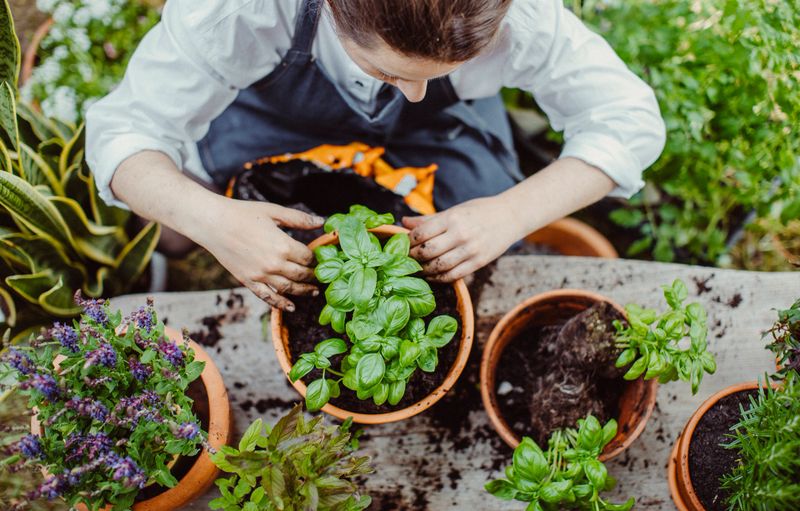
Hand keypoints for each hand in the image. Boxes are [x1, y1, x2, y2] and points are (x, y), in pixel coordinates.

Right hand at [199, 199, 324, 310]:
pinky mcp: (248, 281)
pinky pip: (268, 297)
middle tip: (321, 277)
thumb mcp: (274, 212)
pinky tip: (291, 307)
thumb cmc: (243, 213)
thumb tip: (321, 221)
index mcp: (283, 245)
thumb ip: (299, 219)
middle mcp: (274, 264)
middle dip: (313, 276)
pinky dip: (281, 304)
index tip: (319, 258)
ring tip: (313, 292)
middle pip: (301, 275)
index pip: (308, 258)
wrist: (213, 223)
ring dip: (303, 292)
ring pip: (288, 288)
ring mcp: (260, 275)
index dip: (316, 258)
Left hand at [402, 196, 520, 281]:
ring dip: (424, 270)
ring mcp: (470, 250)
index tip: (403, 245)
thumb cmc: (478, 211)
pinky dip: (439, 278)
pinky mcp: (478, 262)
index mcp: (451, 218)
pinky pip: (453, 275)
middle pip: (427, 251)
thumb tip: (403, 223)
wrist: (510, 217)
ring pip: (438, 266)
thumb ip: (428, 219)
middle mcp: (460, 234)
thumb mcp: (454, 210)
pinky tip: (432, 275)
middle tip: (406, 259)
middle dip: (412, 258)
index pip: (421, 233)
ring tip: (418, 268)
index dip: (407, 242)